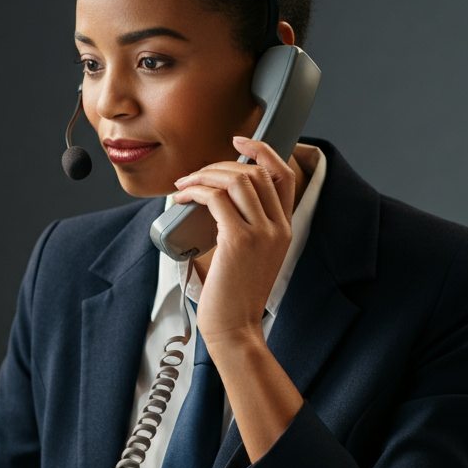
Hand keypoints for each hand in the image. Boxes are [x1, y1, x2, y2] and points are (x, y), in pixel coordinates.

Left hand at [171, 136, 294, 353]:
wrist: (235, 327)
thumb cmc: (234, 295)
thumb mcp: (251, 256)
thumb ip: (244, 227)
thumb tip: (215, 199)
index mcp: (285, 228)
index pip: (283, 175)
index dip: (262, 151)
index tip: (240, 140)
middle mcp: (278, 226)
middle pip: (255, 172)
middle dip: (220, 165)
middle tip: (195, 175)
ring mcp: (261, 233)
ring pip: (236, 180)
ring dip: (204, 175)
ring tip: (184, 185)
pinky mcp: (238, 240)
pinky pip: (216, 198)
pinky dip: (195, 191)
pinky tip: (182, 198)